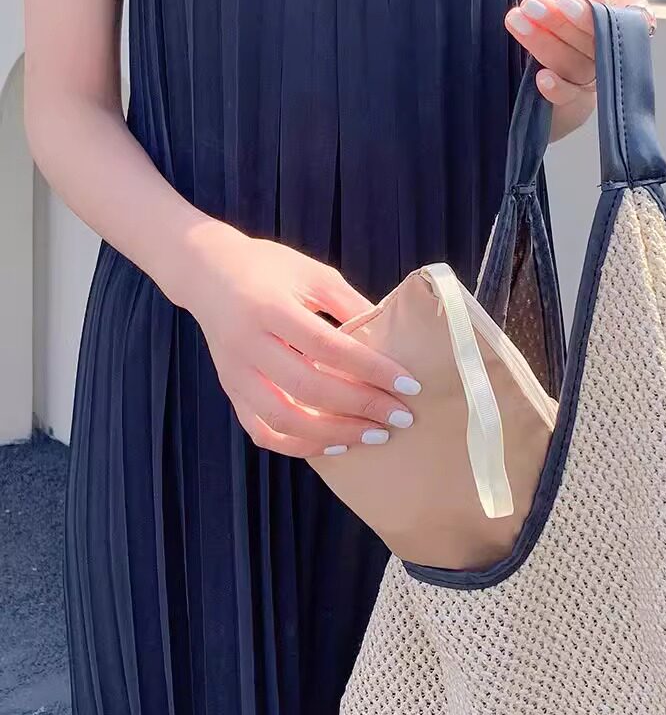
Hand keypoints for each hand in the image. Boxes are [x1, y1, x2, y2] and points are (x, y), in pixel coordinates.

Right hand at [167, 221, 420, 456]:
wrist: (206, 272)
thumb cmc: (267, 269)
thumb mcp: (312, 274)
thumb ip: (350, 306)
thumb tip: (392, 344)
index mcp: (270, 307)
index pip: (328, 347)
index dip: (372, 370)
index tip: (409, 385)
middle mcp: (248, 344)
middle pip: (308, 388)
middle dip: (361, 408)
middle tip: (401, 418)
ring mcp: (235, 373)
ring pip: (284, 420)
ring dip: (334, 434)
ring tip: (374, 436)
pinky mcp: (231, 391)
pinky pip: (263, 432)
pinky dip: (300, 446)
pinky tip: (334, 445)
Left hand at [504, 0, 650, 139]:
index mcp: (634, 24)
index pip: (613, 26)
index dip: (587, 18)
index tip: (564, 3)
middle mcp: (617, 55)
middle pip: (589, 48)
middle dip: (557, 26)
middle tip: (531, 6)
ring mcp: (595, 74)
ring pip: (571, 66)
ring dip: (541, 44)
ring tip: (517, 18)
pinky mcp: (574, 89)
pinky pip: (567, 96)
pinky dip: (554, 88)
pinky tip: (539, 78)